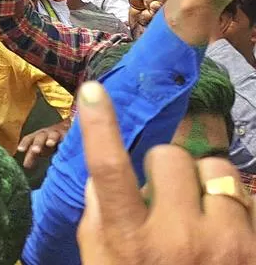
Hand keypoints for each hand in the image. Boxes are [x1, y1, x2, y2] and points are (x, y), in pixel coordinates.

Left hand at [17, 119, 68, 168]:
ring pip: (54, 135)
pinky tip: (67, 143)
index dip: (25, 143)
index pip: (29, 138)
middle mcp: (47, 133)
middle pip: (40, 137)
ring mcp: (59, 133)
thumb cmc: (50, 141)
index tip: (20, 149)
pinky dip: (67, 139)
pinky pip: (68, 136)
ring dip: (51, 139)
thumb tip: (26, 166)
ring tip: (50, 143)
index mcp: (38, 136)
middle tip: (35, 150)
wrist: (66, 129)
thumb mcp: (41, 148)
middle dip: (37, 143)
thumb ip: (33, 156)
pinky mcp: (70, 134)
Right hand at [76, 80, 255, 263]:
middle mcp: (180, 237)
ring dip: (207, 186)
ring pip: (219, 169)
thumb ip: (100, 217)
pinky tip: (226, 237)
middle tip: (163, 198)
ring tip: (201, 216)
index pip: (108, 168)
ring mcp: (230, 243)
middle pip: (171, 157)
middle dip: (166, 171)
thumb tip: (103, 170)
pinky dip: (237, 209)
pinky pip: (251, 198)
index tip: (93, 89)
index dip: (99, 124)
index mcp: (131, 241)